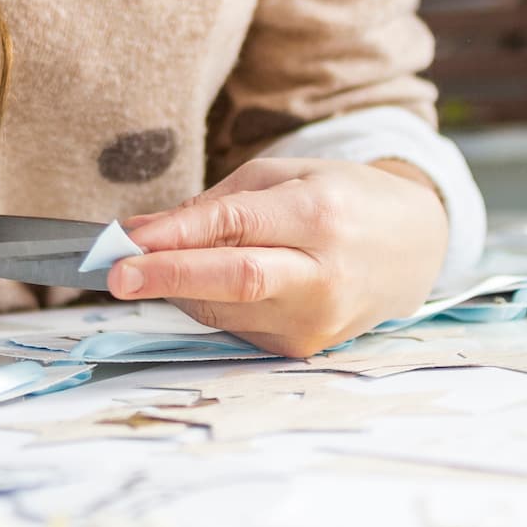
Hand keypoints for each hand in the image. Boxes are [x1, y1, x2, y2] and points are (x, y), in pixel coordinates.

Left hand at [110, 159, 448, 355]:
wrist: (412, 249)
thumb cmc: (342, 200)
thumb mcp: (285, 177)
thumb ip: (214, 204)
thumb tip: (140, 233)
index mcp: (321, 216)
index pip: (238, 227)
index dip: (178, 235)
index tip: (126, 241)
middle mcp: (324, 274)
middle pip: (237, 281)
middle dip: (169, 278)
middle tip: (114, 275)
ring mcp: (317, 320)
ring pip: (226, 309)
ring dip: (179, 288)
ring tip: (160, 264)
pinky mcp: (305, 349)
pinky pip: (236, 326)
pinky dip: (209, 304)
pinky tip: (210, 283)